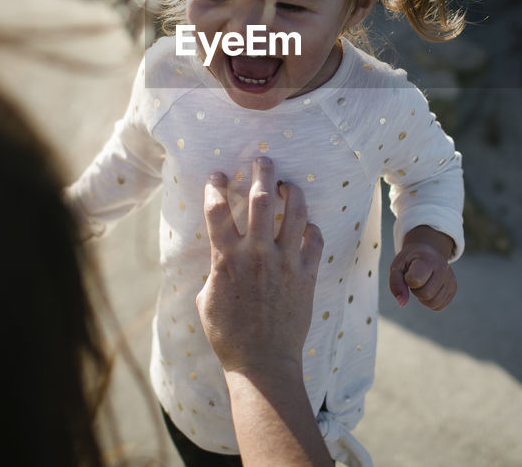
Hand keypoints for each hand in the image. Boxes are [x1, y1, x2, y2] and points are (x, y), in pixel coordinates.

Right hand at [196, 156, 324, 374]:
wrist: (263, 362)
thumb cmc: (228, 336)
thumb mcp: (207, 299)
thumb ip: (215, 270)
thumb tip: (220, 256)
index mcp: (226, 258)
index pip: (216, 209)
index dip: (215, 185)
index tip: (218, 175)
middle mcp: (256, 254)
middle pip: (259, 198)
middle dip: (262, 171)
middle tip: (263, 159)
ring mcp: (285, 262)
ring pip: (293, 212)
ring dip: (291, 191)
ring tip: (289, 184)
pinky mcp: (306, 275)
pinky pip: (315, 240)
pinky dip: (311, 228)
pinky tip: (306, 226)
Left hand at [387, 226, 456, 310]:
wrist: (427, 253)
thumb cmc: (409, 261)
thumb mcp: (397, 266)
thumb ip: (396, 283)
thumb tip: (402, 303)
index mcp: (427, 259)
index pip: (415, 280)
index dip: (407, 280)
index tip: (408, 272)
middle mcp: (443, 267)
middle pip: (425, 294)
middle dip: (416, 290)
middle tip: (415, 280)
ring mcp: (450, 279)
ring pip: (432, 303)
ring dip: (423, 298)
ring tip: (423, 284)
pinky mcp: (453, 289)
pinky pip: (438, 306)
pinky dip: (430, 302)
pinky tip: (430, 289)